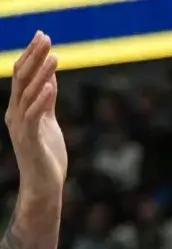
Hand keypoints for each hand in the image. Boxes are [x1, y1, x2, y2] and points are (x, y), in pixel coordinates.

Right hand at [5, 34, 66, 208]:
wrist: (44, 188)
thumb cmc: (47, 158)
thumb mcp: (49, 123)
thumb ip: (47, 101)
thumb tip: (49, 78)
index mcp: (19, 109)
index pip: (22, 76)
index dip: (32, 55)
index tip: (43, 38)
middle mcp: (15, 113)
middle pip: (22, 78)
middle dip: (34, 56)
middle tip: (45, 37)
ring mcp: (21, 125)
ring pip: (28, 92)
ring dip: (41, 72)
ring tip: (54, 56)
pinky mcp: (30, 138)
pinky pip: (34, 114)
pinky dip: (41, 98)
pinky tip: (49, 85)